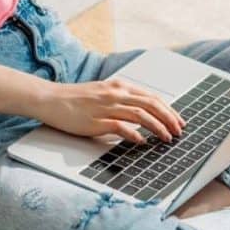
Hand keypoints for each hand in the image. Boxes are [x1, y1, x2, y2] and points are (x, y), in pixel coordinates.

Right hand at [32, 78, 185, 143]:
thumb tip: (143, 112)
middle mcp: (116, 94)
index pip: (152, 97)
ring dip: (157, 127)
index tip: (179, 121)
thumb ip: (122, 100)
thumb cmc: (76, 99)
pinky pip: (121, 127)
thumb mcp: (104, 93)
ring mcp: (106, 107)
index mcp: (120, 86)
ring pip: (140, 115)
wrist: (51, 99)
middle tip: (179, 131)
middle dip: (169, 118)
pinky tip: (142, 142)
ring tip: (167, 138)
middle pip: (151, 105)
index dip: (169, 109)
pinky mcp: (96, 121)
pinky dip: (134, 134)